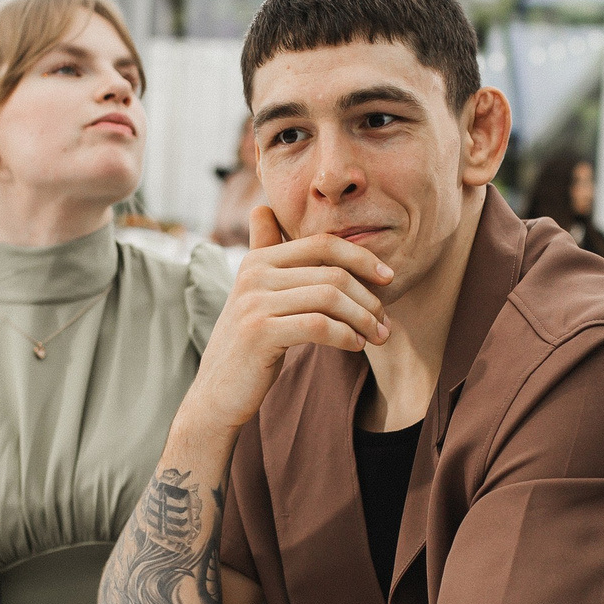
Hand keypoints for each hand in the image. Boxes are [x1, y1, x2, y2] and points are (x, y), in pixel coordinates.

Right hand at [178, 205, 392, 433]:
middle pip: (332, 273)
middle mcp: (253, 274)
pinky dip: (345, 335)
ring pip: (330, 298)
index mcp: (258, 259)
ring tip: (377, 336)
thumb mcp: (254, 294)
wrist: (216, 395)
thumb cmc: (248, 346)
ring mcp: (253, 302)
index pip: (323, 244)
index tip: (388, 278)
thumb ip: (262, 251)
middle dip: (368, 298)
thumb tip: (263, 208)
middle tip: (384, 322)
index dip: (361, 257)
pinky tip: (355, 346)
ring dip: (363, 319)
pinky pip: (319, 326)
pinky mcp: (259, 333)